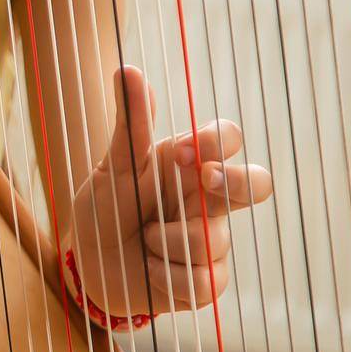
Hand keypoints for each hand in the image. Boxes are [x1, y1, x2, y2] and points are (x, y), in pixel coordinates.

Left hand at [67, 66, 272, 319]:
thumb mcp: (113, 167)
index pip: (227, 139)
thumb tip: (128, 69)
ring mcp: (213, 240)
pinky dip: (165, 275)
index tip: (184, 153)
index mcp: (188, 165)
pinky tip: (149, 268)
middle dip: (237, 182)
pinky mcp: (208, 281)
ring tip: (141, 238)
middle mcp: (208, 199)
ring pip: (212, 238)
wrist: (92, 264)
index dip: (217, 142)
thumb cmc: (106, 208)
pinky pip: (203, 281)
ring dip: (165, 240)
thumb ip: (128, 126)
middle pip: (258, 183)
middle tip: (204, 181)